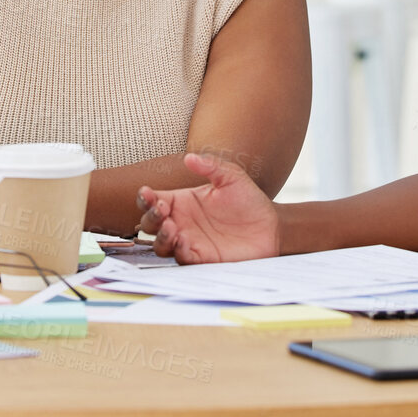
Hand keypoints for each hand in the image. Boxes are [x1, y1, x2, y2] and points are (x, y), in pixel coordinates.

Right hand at [137, 153, 280, 263]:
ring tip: (170, 227)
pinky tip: (183, 241)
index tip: (148, 193)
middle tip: (162, 210)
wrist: (272, 226)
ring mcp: (189, 241)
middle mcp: (181, 222)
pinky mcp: (201, 258)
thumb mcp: (232, 177)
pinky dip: (178, 251)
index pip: (153, 201)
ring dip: (160, 237)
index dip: (145, 198)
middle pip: (149, 225)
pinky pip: (182, 258)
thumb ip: (211, 166)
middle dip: (150, 217)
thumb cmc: (249, 201)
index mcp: (182, 201)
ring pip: (160, 245)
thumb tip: (190, 158)